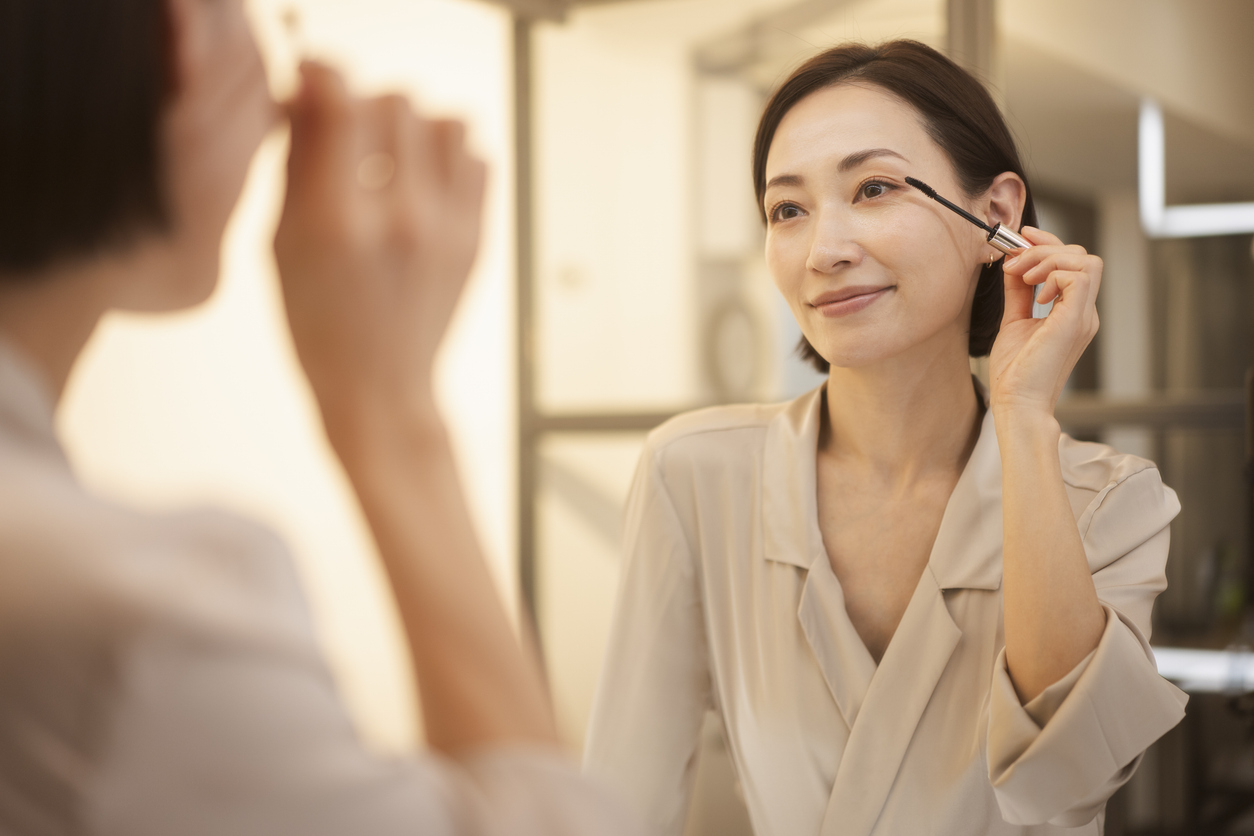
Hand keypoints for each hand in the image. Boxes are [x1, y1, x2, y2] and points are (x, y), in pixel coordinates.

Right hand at [274, 62, 485, 440]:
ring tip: (393, 153)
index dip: (324, 74)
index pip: (343, 104)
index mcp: (337, 222)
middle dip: (366, 103)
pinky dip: (451, 155)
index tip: (313, 80)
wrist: (379, 389)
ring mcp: (448, 229)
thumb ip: (297, 161)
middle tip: (350, 131)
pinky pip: (478, 157)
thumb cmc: (317, 322)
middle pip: (398, 102)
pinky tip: (424, 180)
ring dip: (416, 124)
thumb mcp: (282, 244)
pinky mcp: (478, 238)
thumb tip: (308, 89)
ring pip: (447, 120)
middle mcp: (399, 220)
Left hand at [988, 226, 1101, 418]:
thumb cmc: (1015, 373)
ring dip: (1048, 258)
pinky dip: (1054, 275)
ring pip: (1085, 260)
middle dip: (1044, 247)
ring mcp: (1083, 317)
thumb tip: (1013, 263)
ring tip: (1022, 277)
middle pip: (1081, 255)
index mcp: (1072, 312)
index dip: (1048, 242)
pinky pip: (1080, 277)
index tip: (1022, 237)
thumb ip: (1017, 292)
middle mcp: (1083, 312)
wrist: (1017, 403)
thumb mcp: (1014, 320)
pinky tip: (1034, 294)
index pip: (1072, 262)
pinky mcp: (1075, 321)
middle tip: (1014, 263)